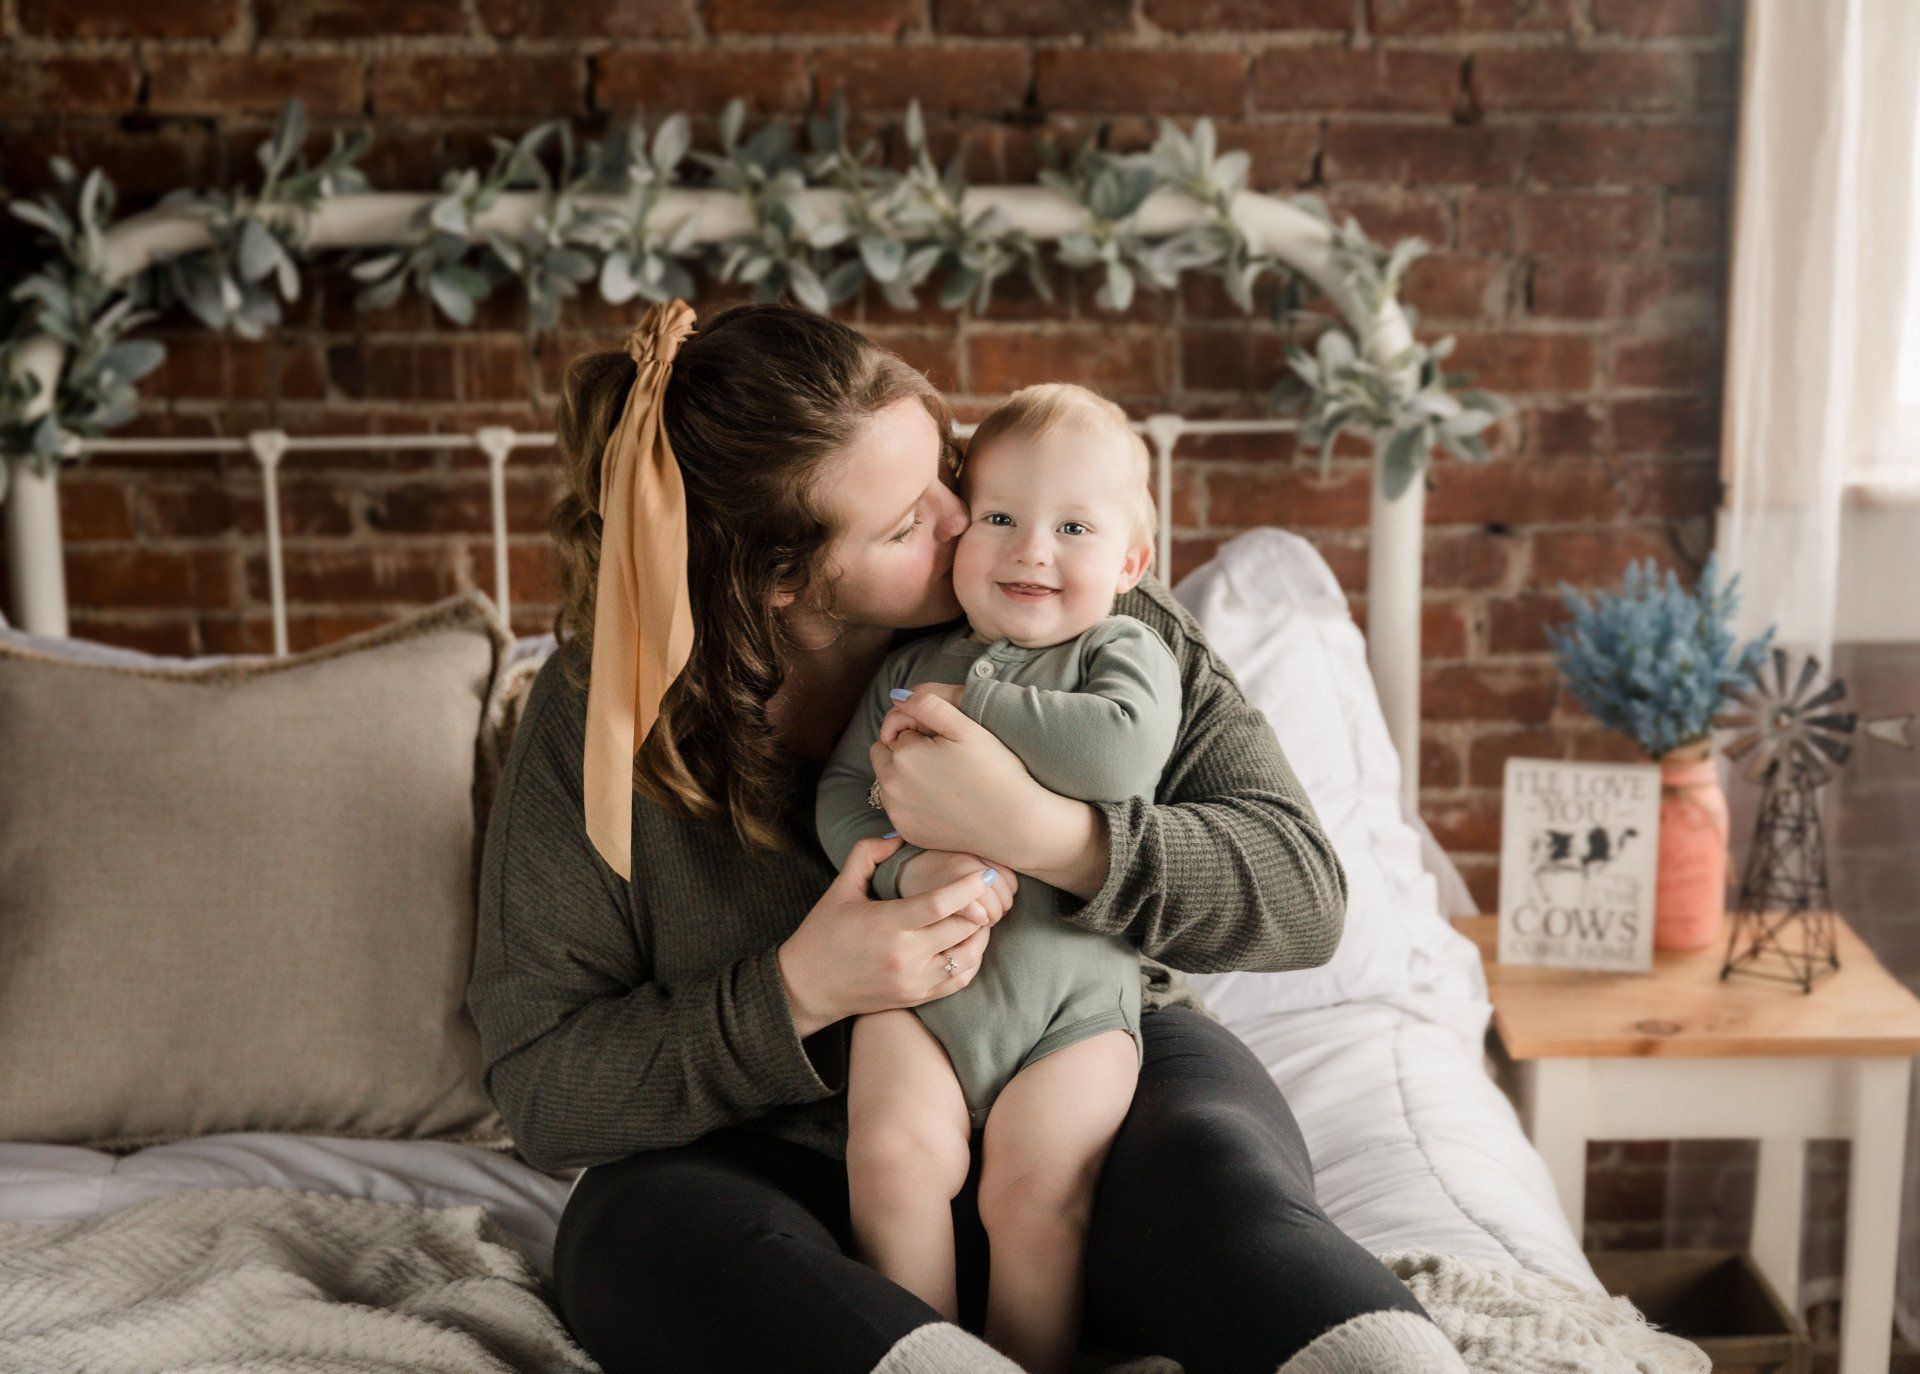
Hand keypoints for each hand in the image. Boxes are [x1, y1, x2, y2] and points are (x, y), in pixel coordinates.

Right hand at [777, 835, 998, 1034]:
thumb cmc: (823, 934)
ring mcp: (913, 981)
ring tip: (980, 915)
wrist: (806, 988)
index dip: (970, 886)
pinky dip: (971, 960)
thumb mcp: (840, 888)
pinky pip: (959, 980)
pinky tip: (968, 943)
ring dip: (980, 934)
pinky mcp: (916, 998)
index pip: (942, 903)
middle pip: (963, 928)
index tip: (987, 873)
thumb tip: (898, 837)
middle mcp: (905, 956)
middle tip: (987, 890)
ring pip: (968, 957)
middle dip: (980, 907)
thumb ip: (868, 854)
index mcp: (888, 924)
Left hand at [869, 691, 1092, 878]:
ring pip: (888, 782)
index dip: (921, 731)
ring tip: (943, 781)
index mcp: (904, 754)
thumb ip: (927, 704)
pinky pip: (899, 807)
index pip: (898, 730)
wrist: (1014, 825)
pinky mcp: (906, 831)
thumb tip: (897, 698)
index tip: (946, 742)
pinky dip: (912, 802)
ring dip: (905, 777)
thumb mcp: (966, 727)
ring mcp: (897, 812)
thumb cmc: (995, 772)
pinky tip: (942, 802)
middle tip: (942, 759)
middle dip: (904, 752)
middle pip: (884, 755)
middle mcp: (891, 786)